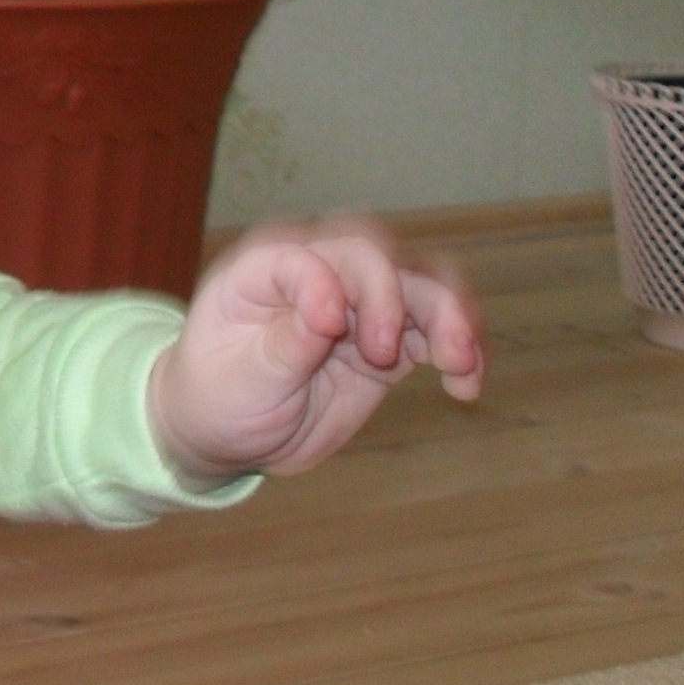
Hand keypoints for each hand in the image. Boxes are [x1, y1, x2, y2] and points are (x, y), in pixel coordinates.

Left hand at [149, 221, 484, 480]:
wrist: (230, 430)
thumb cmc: (217, 395)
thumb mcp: (237, 379)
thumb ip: (283, 345)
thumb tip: (328, 312)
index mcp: (263, 268)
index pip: (307, 256)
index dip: (326, 285)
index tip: (330, 329)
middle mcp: (316, 270)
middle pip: (374, 253)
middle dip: (394, 294)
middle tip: (386, 355)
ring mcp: (357, 301)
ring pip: (420, 281)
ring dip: (449, 316)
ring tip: (459, 364)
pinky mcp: (389, 336)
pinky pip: (438, 326)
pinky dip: (461, 349)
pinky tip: (465, 385)